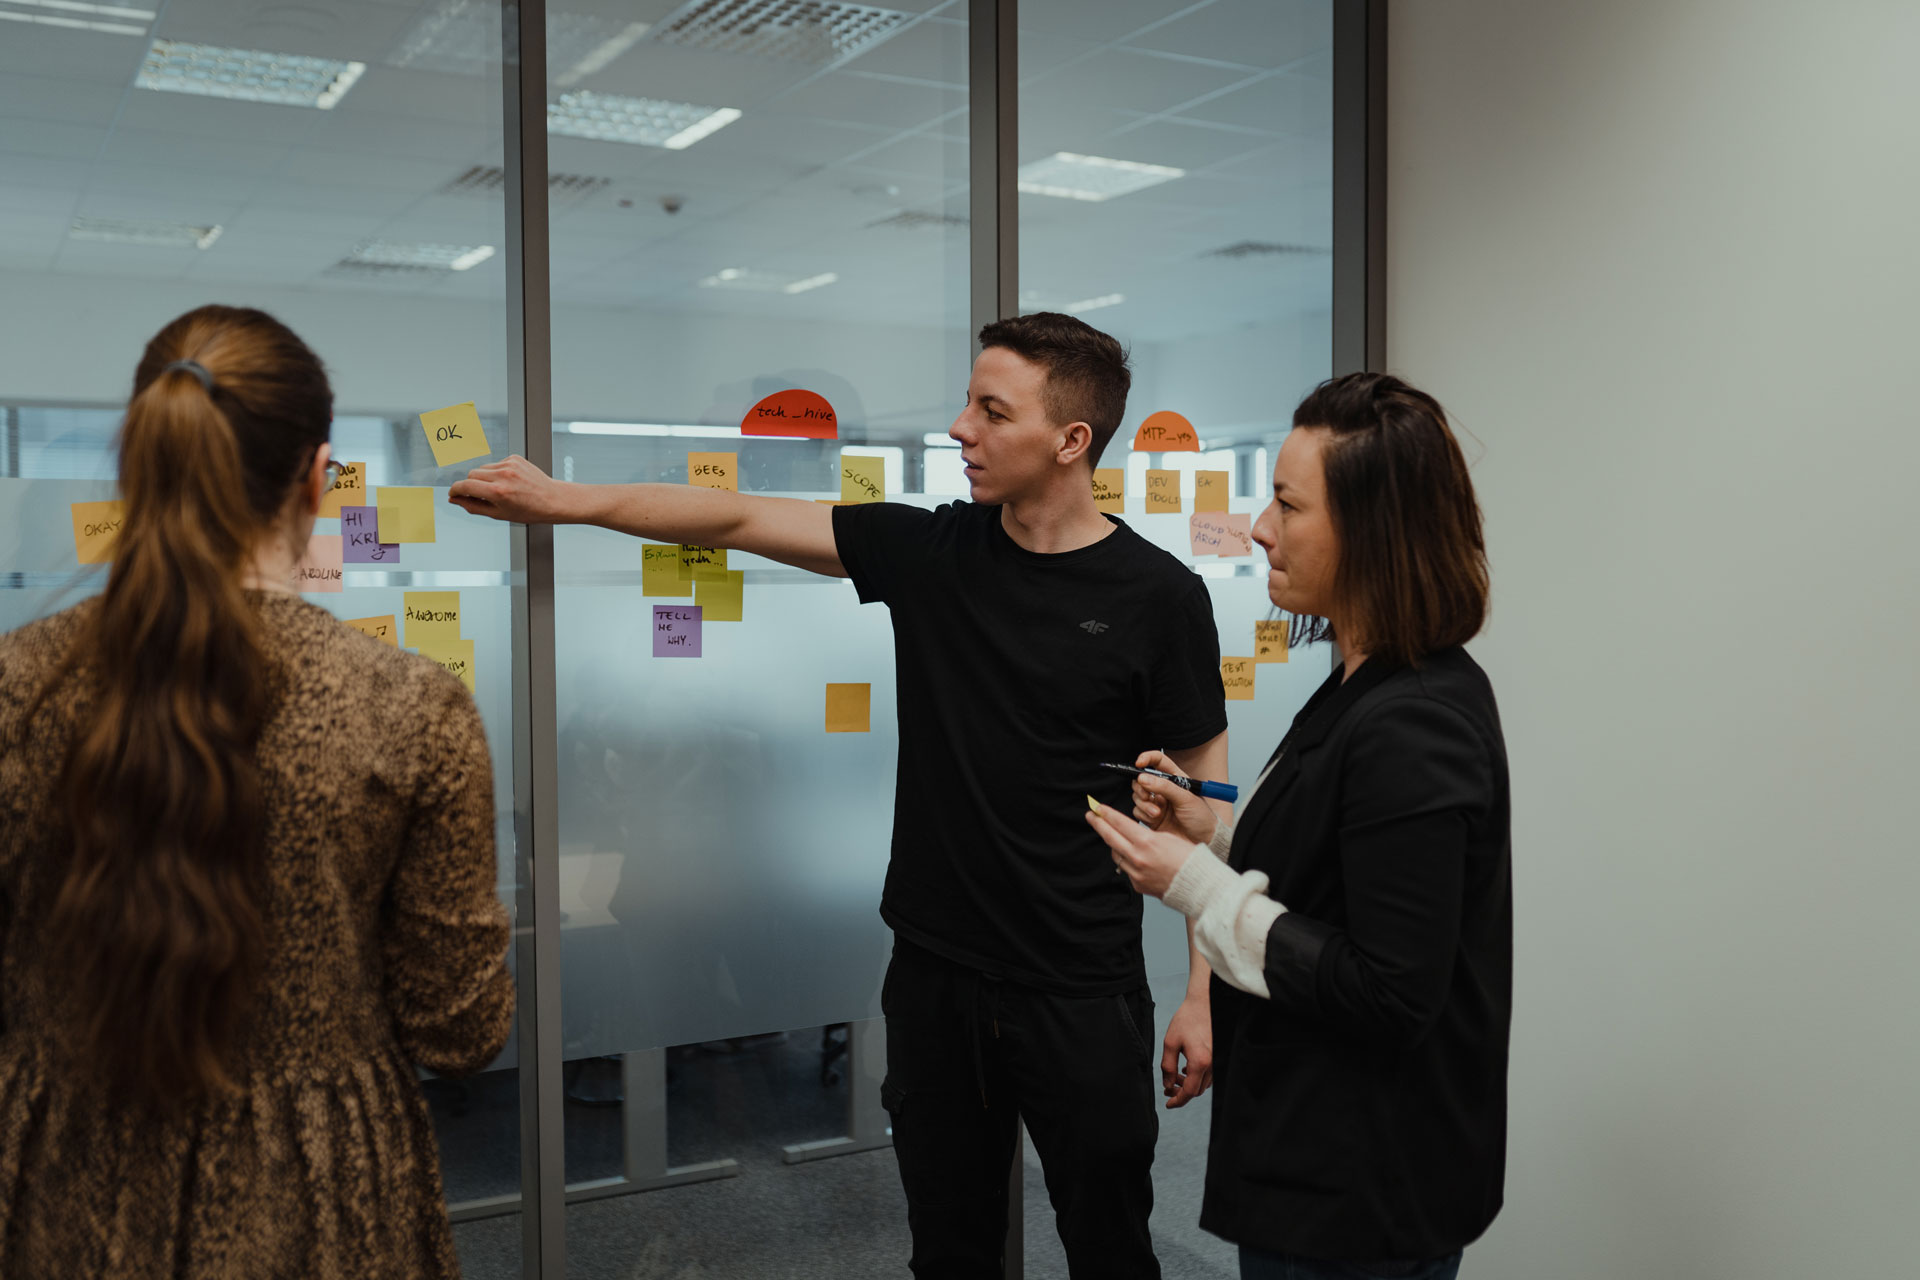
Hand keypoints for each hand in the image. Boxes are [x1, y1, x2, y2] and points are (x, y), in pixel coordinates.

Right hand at [448, 455, 575, 523]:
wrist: (553, 499)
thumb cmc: (528, 511)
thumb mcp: (498, 514)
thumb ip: (473, 506)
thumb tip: (454, 499)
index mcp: (498, 492)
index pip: (466, 485)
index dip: (455, 490)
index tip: (453, 493)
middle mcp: (503, 475)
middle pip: (471, 474)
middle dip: (471, 485)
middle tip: (479, 496)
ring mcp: (510, 465)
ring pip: (483, 468)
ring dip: (484, 479)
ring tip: (499, 490)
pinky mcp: (515, 458)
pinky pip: (495, 464)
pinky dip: (496, 473)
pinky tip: (509, 482)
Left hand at [1086, 801, 1197, 898]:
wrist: (1199, 886)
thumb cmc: (1190, 858)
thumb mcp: (1169, 838)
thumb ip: (1147, 835)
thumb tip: (1132, 833)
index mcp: (1147, 842)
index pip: (1120, 823)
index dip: (1106, 814)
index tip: (1097, 807)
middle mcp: (1138, 858)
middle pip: (1110, 837)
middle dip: (1098, 824)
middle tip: (1090, 815)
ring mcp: (1136, 873)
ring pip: (1116, 854)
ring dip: (1113, 843)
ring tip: (1113, 835)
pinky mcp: (1138, 885)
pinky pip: (1126, 869)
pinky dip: (1126, 861)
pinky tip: (1130, 855)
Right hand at [1129, 750, 1217, 845]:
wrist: (1203, 841)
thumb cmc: (1201, 818)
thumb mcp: (1186, 798)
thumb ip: (1164, 787)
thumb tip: (1144, 778)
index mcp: (1175, 779)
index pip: (1158, 761)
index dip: (1147, 758)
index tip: (1139, 763)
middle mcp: (1163, 790)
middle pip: (1142, 779)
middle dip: (1140, 786)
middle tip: (1147, 795)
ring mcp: (1156, 803)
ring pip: (1137, 796)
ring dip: (1144, 803)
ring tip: (1157, 813)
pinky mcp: (1150, 817)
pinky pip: (1137, 811)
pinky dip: (1143, 814)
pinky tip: (1155, 819)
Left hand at [1160, 996, 1213, 1107]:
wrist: (1205, 1002)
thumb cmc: (1187, 1019)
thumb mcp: (1170, 1042)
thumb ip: (1167, 1066)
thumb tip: (1167, 1085)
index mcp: (1200, 1062)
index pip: (1189, 1092)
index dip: (1177, 1101)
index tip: (1168, 1105)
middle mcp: (1213, 1064)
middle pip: (1196, 1090)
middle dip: (1181, 1092)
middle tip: (1167, 1087)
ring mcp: (1219, 1061)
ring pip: (1203, 1084)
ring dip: (1189, 1083)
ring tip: (1175, 1075)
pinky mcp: (1220, 1056)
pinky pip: (1209, 1075)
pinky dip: (1197, 1076)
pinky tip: (1186, 1068)